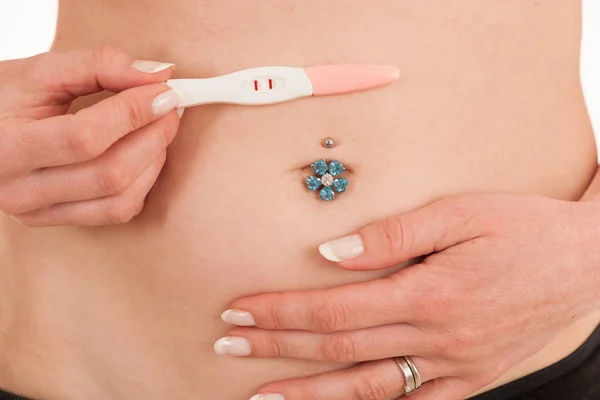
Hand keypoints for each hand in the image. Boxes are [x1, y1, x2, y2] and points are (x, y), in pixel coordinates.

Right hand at [0, 44, 182, 225]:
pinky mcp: (58, 221)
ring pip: (120, 200)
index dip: (132, 113)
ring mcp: (39, 213)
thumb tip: (160, 73)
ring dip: (154, 161)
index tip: (163, 91)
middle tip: (170, 107)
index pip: (84, 137)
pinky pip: (117, 212)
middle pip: (109, 174)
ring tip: (159, 128)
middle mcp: (19, 190)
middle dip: (153, 137)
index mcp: (5, 147)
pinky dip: (143, 182)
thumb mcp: (42, 71)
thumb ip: (99, 65)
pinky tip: (145, 154)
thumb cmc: (6, 98)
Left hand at [217, 193, 599, 399]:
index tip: (241, 311)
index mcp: (430, 293)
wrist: (584, 263)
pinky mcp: (472, 379)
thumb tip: (331, 253)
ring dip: (310, 394)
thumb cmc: (521, 228)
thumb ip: (392, 234)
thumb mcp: (459, 213)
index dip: (282, 310)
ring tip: (262, 398)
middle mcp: (437, 337)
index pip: (334, 308)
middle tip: (228, 346)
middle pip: (339, 348)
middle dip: (277, 347)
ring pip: (367, 388)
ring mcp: (455, 366)